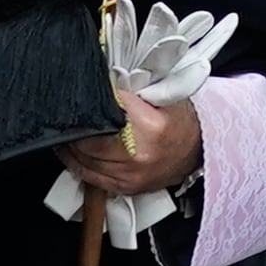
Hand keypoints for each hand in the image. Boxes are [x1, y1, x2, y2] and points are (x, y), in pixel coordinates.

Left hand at [57, 85, 200, 200]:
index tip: (81, 91)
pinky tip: (70, 152)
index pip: (107, 108)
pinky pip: (91, 177)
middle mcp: (138, 155)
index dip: (93, 99)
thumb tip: (106, 78)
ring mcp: (131, 175)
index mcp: (149, 128)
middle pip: (89, 139)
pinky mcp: (127, 187)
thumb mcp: (165, 96)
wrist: (200, 151)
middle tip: (66, 113)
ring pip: (85, 159)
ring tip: (66, 132)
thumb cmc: (181, 123)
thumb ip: (136, 87)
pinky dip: (76, 164)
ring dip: (71, 146)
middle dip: (76, 126)